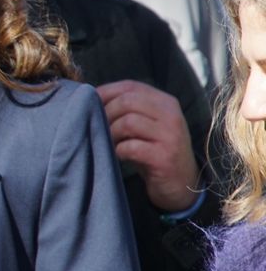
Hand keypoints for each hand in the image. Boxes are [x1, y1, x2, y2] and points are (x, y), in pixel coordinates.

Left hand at [97, 79, 201, 212]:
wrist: (181, 184)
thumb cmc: (154, 151)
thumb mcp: (146, 124)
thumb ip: (128, 109)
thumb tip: (90, 97)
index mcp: (166, 102)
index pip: (130, 86)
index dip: (105, 92)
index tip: (89, 103)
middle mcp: (171, 115)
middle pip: (127, 102)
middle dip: (106, 114)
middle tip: (99, 127)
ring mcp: (171, 136)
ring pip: (128, 122)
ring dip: (111, 133)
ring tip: (109, 142)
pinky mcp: (165, 157)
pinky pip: (131, 147)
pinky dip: (118, 151)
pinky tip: (119, 155)